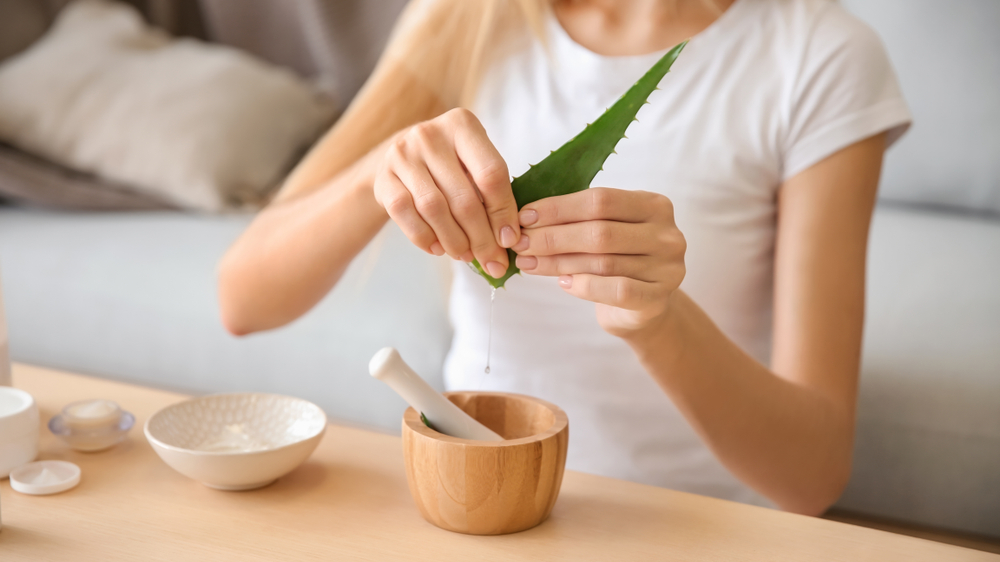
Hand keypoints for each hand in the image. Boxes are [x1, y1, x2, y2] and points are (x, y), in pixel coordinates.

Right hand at [373, 108, 519, 277]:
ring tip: (465, 256)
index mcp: (463, 125)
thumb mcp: (474, 164)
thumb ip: (492, 193)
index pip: (491, 174)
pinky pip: (405, 215)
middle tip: (491, 261)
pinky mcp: (383, 177)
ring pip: (434, 209)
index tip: (509, 240)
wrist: (402, 157)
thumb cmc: (450, 164)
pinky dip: (425, 237)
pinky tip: (438, 248)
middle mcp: (430, 134)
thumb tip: (507, 240)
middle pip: (463, 197)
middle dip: (481, 237)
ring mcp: (402, 154)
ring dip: (454, 240)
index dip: (503, 212)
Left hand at [512, 188, 685, 336]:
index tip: (525, 217)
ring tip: (529, 263)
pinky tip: (562, 283)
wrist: (644, 305)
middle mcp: (666, 234)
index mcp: (653, 205)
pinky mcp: (658, 298)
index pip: (601, 200)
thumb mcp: (607, 229)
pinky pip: (616, 290)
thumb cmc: (618, 259)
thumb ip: (579, 219)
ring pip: (603, 262)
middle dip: (553, 237)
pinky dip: (585, 286)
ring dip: (558, 262)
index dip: (559, 208)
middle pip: (600, 231)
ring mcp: (667, 268)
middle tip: (521, 243)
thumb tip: (527, 217)